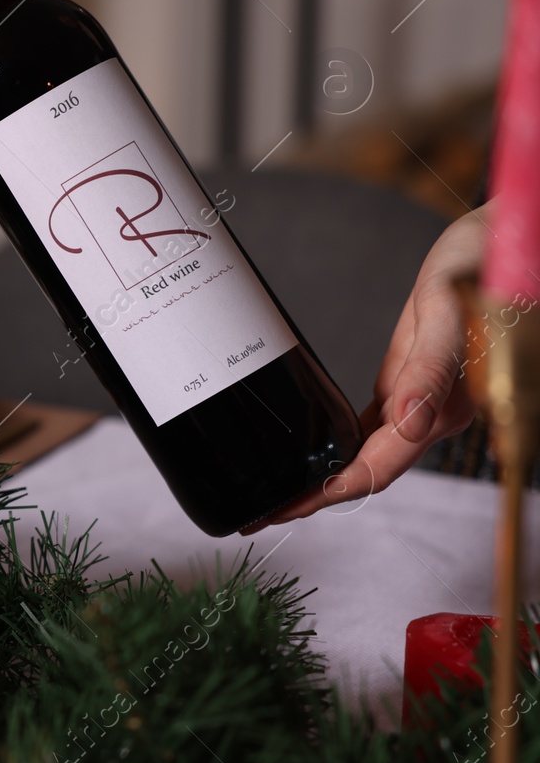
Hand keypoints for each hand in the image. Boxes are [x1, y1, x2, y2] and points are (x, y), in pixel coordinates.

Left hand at [243, 205, 489, 531]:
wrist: (500, 247)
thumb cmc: (480, 270)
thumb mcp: (450, 313)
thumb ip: (432, 369)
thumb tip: (408, 422)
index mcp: (441, 408)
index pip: (378, 467)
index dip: (330, 494)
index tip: (289, 510)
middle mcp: (432, 414)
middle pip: (368, 471)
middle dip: (316, 497)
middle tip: (263, 515)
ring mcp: (425, 404)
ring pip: (370, 455)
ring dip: (324, 478)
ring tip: (279, 494)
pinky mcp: (416, 385)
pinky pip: (375, 430)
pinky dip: (341, 447)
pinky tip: (315, 454)